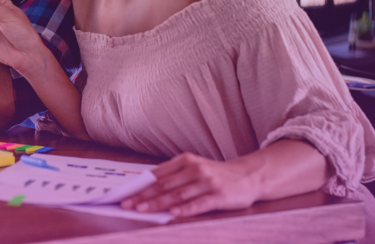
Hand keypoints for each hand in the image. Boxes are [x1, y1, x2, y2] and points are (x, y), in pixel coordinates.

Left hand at [120, 153, 260, 218]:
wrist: (249, 176)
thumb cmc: (216, 174)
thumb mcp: (194, 168)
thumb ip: (174, 176)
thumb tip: (147, 187)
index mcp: (185, 161)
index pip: (158, 175)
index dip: (140, 186)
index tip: (125, 195)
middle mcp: (195, 169)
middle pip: (164, 185)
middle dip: (143, 196)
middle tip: (127, 204)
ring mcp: (207, 182)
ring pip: (177, 194)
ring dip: (158, 203)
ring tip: (142, 210)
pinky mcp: (219, 195)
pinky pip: (198, 203)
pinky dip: (185, 209)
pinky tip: (173, 214)